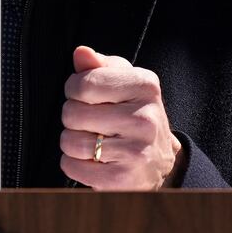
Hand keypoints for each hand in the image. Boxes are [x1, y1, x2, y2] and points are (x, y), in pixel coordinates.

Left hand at [59, 45, 181, 189]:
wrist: (160, 162)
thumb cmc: (135, 116)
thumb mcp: (125, 84)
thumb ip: (100, 67)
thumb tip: (81, 53)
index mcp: (145, 86)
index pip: (85, 83)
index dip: (74, 90)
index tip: (84, 96)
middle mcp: (144, 118)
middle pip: (73, 113)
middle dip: (73, 118)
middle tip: (91, 122)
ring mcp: (135, 151)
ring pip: (70, 141)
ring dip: (72, 142)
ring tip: (92, 141)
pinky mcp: (122, 179)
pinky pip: (72, 167)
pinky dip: (75, 165)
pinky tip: (93, 160)